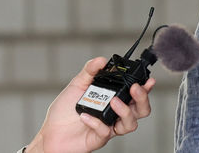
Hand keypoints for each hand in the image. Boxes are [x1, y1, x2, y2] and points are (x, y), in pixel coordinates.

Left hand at [26, 57, 153, 152]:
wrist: (50, 133)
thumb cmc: (64, 111)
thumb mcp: (77, 85)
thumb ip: (90, 71)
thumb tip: (102, 60)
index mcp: (113, 99)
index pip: (135, 94)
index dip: (145, 88)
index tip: (148, 80)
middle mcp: (114, 113)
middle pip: (142, 110)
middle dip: (142, 98)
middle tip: (135, 89)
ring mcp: (109, 127)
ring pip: (131, 123)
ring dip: (125, 111)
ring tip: (113, 101)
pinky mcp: (99, 138)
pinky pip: (105, 131)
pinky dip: (96, 122)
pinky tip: (86, 116)